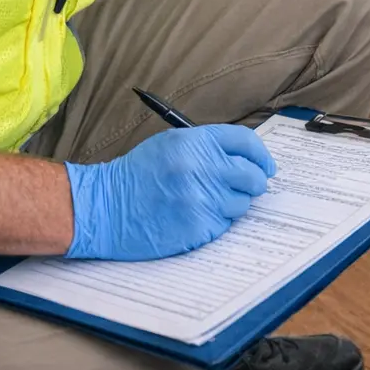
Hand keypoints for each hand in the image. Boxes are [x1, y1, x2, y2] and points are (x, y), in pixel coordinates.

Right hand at [64, 124, 276, 260]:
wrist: (103, 207)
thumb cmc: (137, 176)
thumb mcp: (171, 146)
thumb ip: (209, 149)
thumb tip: (247, 161)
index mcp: (196, 142)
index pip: (246, 142)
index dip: (261, 155)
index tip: (266, 166)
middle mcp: (203, 167)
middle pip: (253, 175)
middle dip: (253, 182)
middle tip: (246, 188)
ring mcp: (202, 199)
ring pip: (241, 204)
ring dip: (231, 205)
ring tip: (205, 202)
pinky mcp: (198, 226)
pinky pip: (224, 225)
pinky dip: (214, 223)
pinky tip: (192, 217)